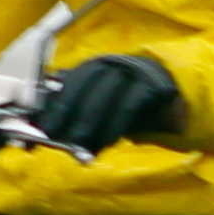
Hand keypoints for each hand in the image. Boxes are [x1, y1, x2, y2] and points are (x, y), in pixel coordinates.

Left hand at [36, 52, 178, 152]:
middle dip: (67, 119)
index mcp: (92, 68)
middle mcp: (110, 64)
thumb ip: (78, 115)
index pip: (65, 85)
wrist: (174, 89)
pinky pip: (129, 106)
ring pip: (103, 98)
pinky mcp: (152, 85)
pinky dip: (116, 125)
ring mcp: (132, 72)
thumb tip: (46, 137)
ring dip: (90, 127)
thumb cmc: (131, 102)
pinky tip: (108, 142)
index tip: (40, 132)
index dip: (51, 109)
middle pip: (81, 89)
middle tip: (57, 142)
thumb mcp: (104, 105)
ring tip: (80, 150)